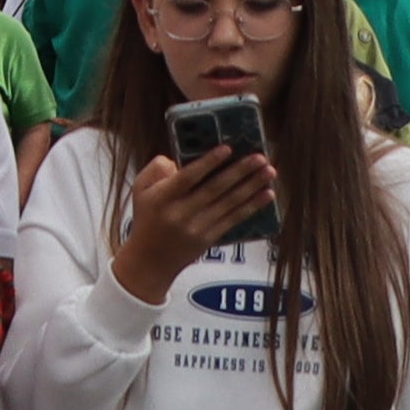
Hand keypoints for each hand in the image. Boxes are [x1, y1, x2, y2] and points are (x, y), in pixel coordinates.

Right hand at [102, 146, 277, 304]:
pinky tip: (266, 194)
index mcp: (163, 197)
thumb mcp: (140, 190)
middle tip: (261, 157)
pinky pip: (234, 219)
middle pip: (215, 189)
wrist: (150, 260)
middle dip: (240, 171)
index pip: (189, 177)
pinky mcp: (209, 239)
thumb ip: (156, 169)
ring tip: (270, 172)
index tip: (228, 148)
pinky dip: (252, 206)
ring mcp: (197, 227)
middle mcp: (181, 213)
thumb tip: (178, 160)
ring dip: (252, 186)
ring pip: (229, 203)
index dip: (209, 162)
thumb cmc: (147, 218)